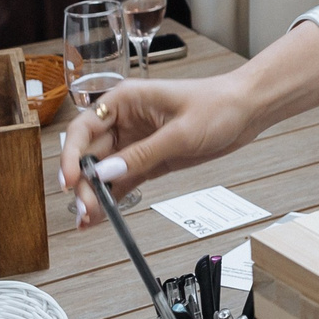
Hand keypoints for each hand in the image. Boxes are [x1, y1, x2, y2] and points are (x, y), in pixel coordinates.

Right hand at [58, 70, 260, 225]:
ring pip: (104, 170)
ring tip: (88, 218)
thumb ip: (142, 154)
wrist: (248, 110)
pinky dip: (112, 197)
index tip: (70, 181)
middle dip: (83, 183)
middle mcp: (126, 120)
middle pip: (90, 154)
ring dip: (95, 194)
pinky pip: (123, 179)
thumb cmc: (218, 105)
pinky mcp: (149, 159)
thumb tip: (106, 172)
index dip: (71, 155)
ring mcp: (136, 141)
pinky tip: (101, 216)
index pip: (84, 128)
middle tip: (83, 209)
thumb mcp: (180, 132)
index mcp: (126, 100)